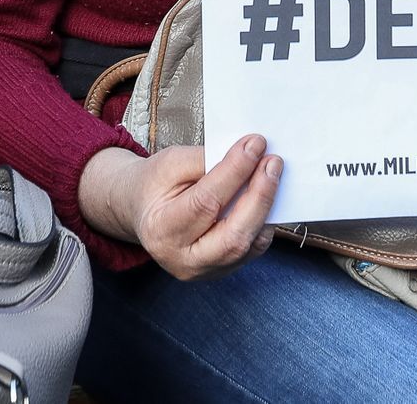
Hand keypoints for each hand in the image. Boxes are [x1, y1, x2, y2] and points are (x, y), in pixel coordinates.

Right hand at [78, 137, 280, 280]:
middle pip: (232, 236)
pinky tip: (265, 196)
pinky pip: (252, 250)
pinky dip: (263, 221)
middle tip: (273, 162)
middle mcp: (182, 258)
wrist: (143, 210)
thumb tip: (248, 155)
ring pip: (247, 246)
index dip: (235, 171)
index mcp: (161, 229)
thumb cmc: (155, 185)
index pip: (206, 201)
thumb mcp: (170, 162)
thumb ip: (206, 160)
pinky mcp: (221, 270)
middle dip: (259, 196)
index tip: (255, 144)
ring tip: (272, 175)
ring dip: (266, 208)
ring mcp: (203, 270)